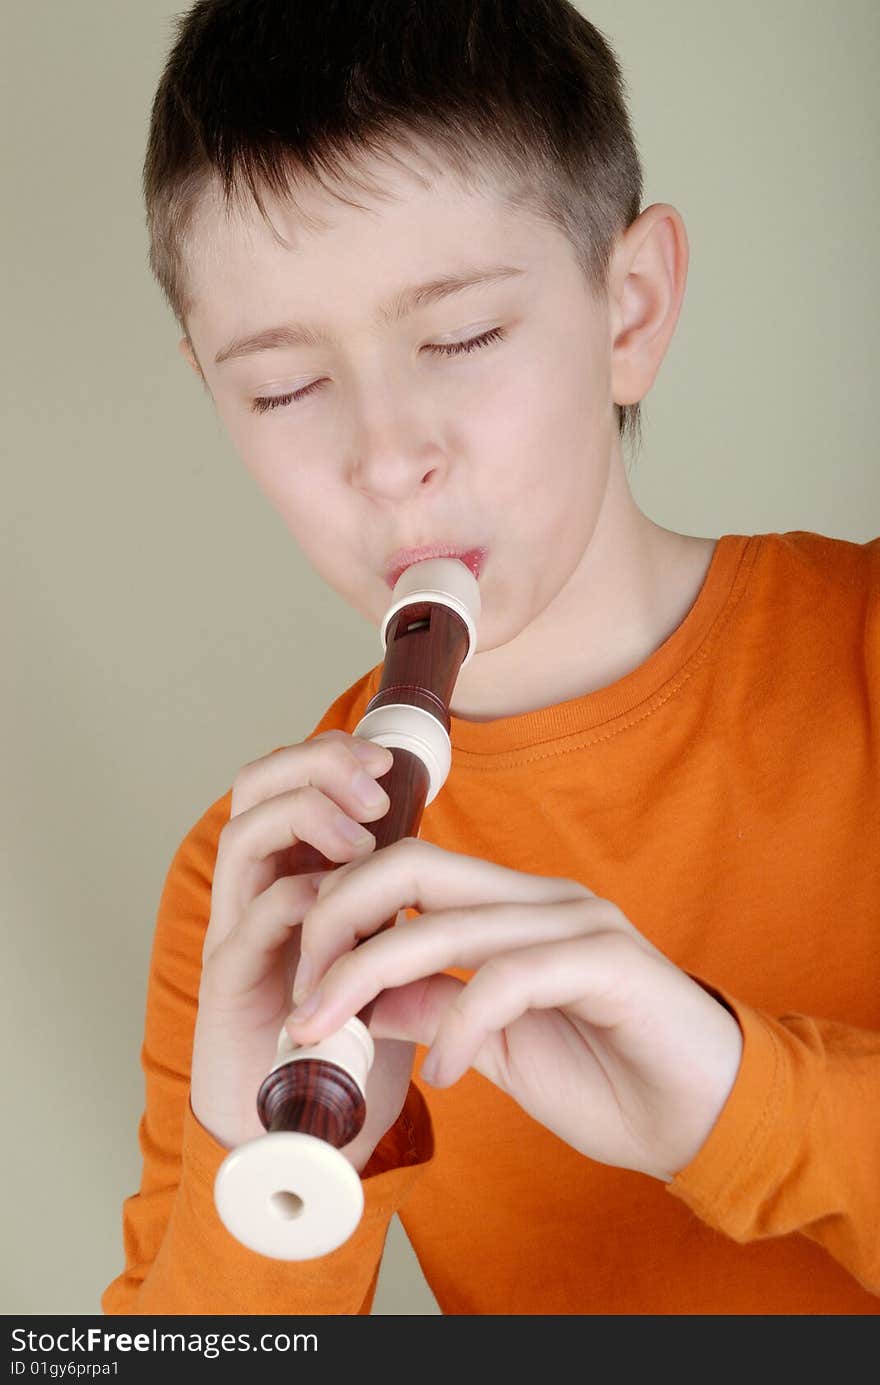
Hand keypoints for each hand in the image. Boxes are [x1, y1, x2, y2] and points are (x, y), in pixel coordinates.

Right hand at [190, 731, 413, 1168]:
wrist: (298, 1138)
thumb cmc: (346, 1046)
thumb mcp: (379, 960)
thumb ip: (393, 912)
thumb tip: (444, 862)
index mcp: (287, 876)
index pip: (290, 781)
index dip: (330, 754)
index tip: (389, 760)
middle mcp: (253, 893)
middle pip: (255, 786)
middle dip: (314, 763)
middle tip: (373, 777)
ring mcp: (236, 934)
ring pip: (244, 835)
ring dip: (306, 816)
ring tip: (360, 833)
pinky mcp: (229, 985)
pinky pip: (252, 919)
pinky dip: (298, 898)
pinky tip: (338, 903)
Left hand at [287, 839, 743, 1180]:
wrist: (705, 1117)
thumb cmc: (607, 1077)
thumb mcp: (493, 1044)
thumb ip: (433, 1007)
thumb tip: (363, 999)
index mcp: (512, 907)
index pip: (405, 869)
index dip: (339, 910)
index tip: (298, 978)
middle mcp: (542, 899)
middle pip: (412, 866)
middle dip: (336, 922)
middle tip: (298, 999)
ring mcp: (578, 923)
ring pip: (448, 921)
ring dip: (369, 978)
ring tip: (330, 1035)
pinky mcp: (609, 962)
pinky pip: (509, 979)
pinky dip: (460, 1027)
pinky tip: (443, 1074)